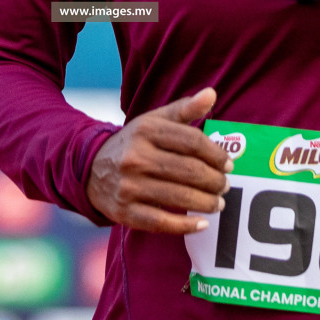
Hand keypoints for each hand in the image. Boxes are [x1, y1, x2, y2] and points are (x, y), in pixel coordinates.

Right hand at [85, 87, 231, 232]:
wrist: (91, 169)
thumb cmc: (133, 143)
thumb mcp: (154, 121)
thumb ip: (184, 109)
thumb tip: (212, 94)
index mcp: (145, 130)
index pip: (193, 141)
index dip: (216, 154)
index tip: (229, 164)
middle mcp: (135, 157)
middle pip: (189, 171)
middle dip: (215, 181)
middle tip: (225, 186)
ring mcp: (129, 185)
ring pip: (179, 197)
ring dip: (206, 203)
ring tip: (218, 203)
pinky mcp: (125, 211)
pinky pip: (161, 222)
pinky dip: (186, 225)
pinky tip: (202, 224)